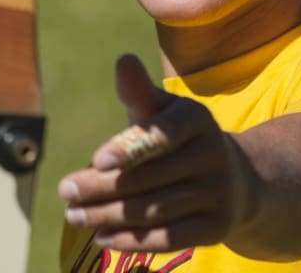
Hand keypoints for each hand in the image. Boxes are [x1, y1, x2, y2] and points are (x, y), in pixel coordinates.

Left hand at [57, 54, 246, 252]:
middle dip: (101, 187)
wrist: (235, 178)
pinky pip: (171, 237)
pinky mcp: (219, 228)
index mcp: (197, 119)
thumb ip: (138, 91)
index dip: (130, 149)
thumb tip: (123, 60)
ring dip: (108, 216)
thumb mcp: (161, 110)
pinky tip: (101, 237)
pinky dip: (133, 240)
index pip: (162, 135)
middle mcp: (214, 155)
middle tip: (65, 191)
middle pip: (149, 178)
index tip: (96, 160)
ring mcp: (220, 193)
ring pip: (155, 210)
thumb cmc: (178, 137)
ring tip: (74, 215)